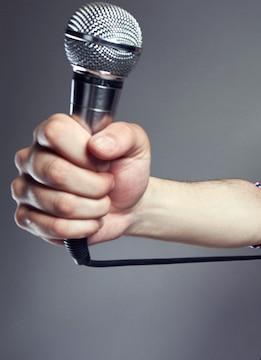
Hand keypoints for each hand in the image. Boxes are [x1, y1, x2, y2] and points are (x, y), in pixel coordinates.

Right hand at [11, 113, 150, 245]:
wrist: (128, 204)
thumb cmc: (124, 172)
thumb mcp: (136, 144)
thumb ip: (123, 135)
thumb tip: (98, 145)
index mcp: (53, 132)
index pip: (54, 132)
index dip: (85, 152)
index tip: (103, 162)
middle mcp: (32, 158)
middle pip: (56, 172)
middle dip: (96, 185)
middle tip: (106, 184)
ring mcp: (25, 188)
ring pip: (60, 204)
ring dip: (94, 208)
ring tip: (100, 202)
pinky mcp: (27, 218)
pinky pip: (55, 227)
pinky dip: (84, 227)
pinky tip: (90, 219)